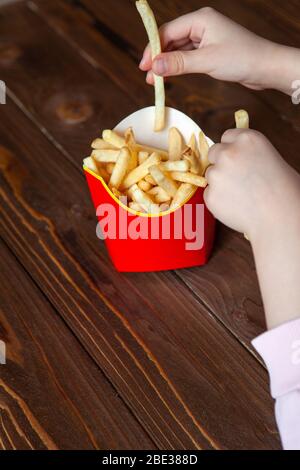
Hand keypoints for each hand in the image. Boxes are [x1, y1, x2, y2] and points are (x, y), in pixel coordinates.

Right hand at [139, 7, 298, 94]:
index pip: (168, 32)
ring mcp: (206, 38)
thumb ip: (179, 63)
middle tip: (148, 76)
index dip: (153, 49)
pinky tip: (170, 76)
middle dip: (158, 58)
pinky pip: (187, 56)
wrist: (265, 68)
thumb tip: (154, 67)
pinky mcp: (210, 50)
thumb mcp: (206, 61)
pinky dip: (178, 66)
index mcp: (200, 19)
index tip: (144, 67)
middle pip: (171, 40)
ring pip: (178, 50)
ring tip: (155, 81)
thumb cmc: (242, 58)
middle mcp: (201, 25)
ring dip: (167, 64)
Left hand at [204, 129, 299, 239]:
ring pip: (210, 175)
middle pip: (214, 152)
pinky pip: (209, 194)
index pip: (227, 136)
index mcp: (247, 139)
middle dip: (221, 163)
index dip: (231, 148)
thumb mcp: (269, 157)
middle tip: (236, 177)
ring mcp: (216, 174)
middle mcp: (228, 153)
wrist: (280, 216)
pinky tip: (237, 205)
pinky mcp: (210, 195)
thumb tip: (235, 156)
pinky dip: (219, 200)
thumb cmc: (283, 189)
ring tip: (241, 195)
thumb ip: (248, 153)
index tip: (236, 158)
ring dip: (220, 182)